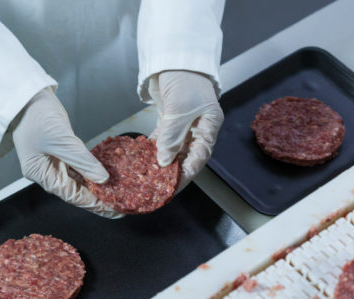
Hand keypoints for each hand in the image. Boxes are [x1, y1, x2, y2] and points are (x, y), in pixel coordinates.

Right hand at [12, 87, 122, 218]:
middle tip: (120, 204)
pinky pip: (78, 165)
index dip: (94, 203)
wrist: (26, 94)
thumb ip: (83, 161)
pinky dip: (91, 170)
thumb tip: (102, 179)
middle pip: (76, 190)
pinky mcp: (60, 150)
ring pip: (78, 179)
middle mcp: (47, 171)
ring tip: (116, 192)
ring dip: (96, 185)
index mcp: (41, 174)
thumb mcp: (61, 140)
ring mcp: (53, 161)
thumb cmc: (36, 116)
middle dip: (98, 197)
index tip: (114, 209)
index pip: (72, 195)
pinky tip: (105, 175)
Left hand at [148, 70, 223, 190]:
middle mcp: (198, 127)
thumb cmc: (185, 79)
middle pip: (187, 155)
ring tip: (150, 176)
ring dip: (162, 162)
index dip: (187, 172)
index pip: (199, 156)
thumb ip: (172, 136)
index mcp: (209, 125)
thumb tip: (164, 160)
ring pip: (174, 149)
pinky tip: (144, 158)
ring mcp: (183, 123)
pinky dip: (154, 148)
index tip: (174, 186)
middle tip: (160, 187)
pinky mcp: (169, 118)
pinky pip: (163, 138)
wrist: (174, 56)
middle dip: (174, 171)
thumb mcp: (180, 109)